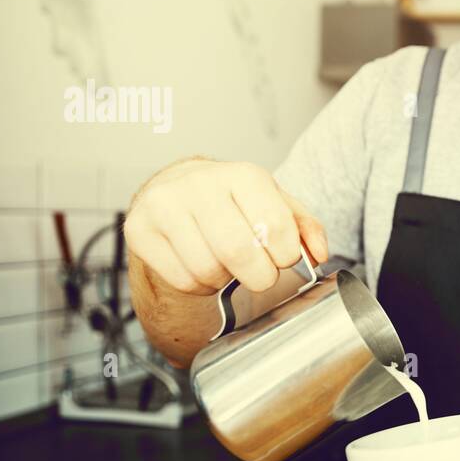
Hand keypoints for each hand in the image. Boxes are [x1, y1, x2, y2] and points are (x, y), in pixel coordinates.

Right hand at [124, 159, 327, 295]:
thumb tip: (319, 254)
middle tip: (260, 275)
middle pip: (238, 252)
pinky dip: (200, 286)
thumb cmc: (232, 201)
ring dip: (226, 281)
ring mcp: (164, 206)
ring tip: (228, 266)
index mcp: (242, 175)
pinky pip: (182, 279)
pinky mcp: (140, 231)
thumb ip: (304, 228)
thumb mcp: (275, 204)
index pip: (274, 227)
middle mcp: (199, 184)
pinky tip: (203, 268)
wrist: (176, 191)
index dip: (286, 256)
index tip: (282, 258)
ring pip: (207, 270)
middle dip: (259, 276)